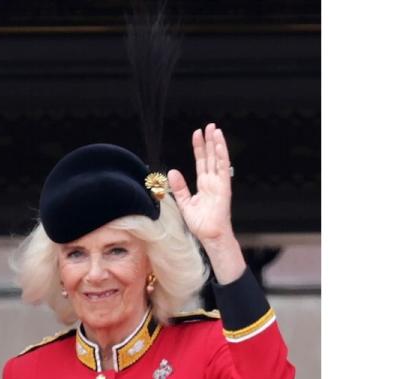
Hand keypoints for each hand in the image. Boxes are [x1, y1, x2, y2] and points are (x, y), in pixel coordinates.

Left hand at [168, 123, 244, 282]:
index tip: (197, 134)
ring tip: (215, 130)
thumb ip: (179, 187)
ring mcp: (220, 184)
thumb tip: (171, 172)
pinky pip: (223, 169)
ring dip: (217, 144)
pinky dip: (222, 156)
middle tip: (208, 126)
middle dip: (209, 141)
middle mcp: (213, 182)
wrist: (209, 236)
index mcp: (205, 185)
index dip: (199, 148)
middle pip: (211, 157)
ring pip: (219, 160)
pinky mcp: (224, 188)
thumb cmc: (200, 223)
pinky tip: (219, 145)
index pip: (202, 162)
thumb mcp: (184, 203)